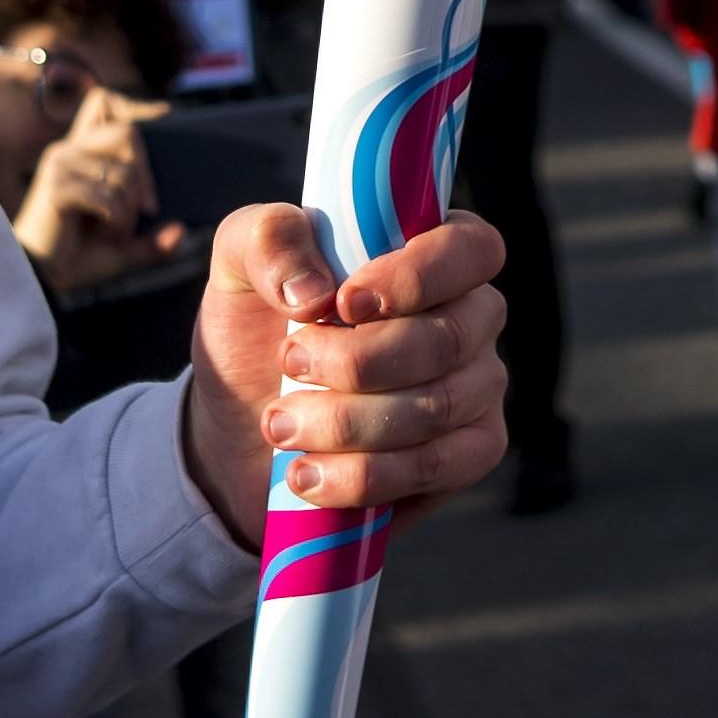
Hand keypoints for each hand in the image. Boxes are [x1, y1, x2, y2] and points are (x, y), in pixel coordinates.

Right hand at [14, 87, 189, 291]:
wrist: (45, 279)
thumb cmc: (79, 256)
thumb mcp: (125, 246)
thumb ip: (153, 241)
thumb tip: (180, 232)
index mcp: (82, 152)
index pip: (102, 101)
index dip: (134, 105)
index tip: (165, 114)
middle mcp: (69, 150)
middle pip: (127, 132)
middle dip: (146, 173)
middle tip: (148, 210)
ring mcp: (60, 165)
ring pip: (123, 173)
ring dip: (129, 210)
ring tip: (116, 232)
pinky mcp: (56, 188)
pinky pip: (107, 196)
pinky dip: (116, 220)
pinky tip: (107, 235)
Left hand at [180, 202, 510, 538]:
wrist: (243, 429)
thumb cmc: (258, 330)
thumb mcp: (239, 267)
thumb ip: (268, 242)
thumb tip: (313, 291)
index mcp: (432, 251)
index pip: (469, 248)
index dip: (416, 276)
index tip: (345, 303)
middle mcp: (471, 314)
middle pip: (448, 338)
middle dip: (357, 362)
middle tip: (290, 365)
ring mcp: (479, 386)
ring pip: (437, 407)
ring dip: (346, 422)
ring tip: (280, 426)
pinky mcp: (470, 452)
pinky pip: (438, 465)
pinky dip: (365, 475)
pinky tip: (309, 475)